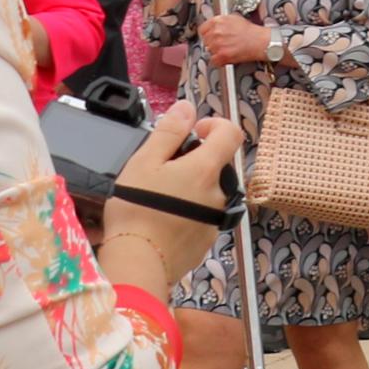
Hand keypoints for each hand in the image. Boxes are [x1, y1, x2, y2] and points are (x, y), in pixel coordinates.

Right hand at [91, 102, 240, 300]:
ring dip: (192, 186)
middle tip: (164, 168)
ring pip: (210, 190)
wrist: (139, 261)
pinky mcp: (208, 238)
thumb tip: (187, 108)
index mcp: (208, 169)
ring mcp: (218, 217)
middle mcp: (221, 192)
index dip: (214, 125)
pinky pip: (204, 214)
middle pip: (219, 164)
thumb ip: (168, 133)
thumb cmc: (137, 208)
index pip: (231, 133)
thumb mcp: (145, 162)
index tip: (193, 132)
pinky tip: (163, 219)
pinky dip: (189, 210)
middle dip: (196, 159)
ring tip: (160, 196)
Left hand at [197, 14, 270, 66]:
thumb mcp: (235, 19)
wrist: (261, 41)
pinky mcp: (221, 55)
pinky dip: (219, 61)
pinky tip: (227, 56)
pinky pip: (213, 60)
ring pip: (209, 51)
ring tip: (228, 49)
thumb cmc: (252, 31)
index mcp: (218, 21)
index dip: (208, 34)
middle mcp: (216, 32)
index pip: (202, 29)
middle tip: (223, 44)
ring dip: (216, 52)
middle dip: (213, 43)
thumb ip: (221, 22)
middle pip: (205, 41)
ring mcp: (217, 44)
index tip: (211, 37)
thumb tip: (215, 26)